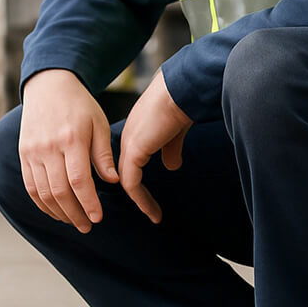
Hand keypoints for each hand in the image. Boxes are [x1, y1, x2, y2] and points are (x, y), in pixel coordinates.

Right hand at [18, 69, 117, 232]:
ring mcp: (32, 152)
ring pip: (43, 193)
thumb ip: (104, 154)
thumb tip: (113, 181)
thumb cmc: (80, 106)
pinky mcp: (23, 154)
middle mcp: (48, 147)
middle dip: (75, 214)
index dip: (88, 203)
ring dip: (59, 212)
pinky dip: (42, 204)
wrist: (48, 85)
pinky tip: (56, 212)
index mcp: (71, 139)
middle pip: (60, 191)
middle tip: (87, 226)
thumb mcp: (99, 124)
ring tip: (74, 222)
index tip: (98, 218)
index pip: (79, 180)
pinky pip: (30, 187)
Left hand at [119, 69, 191, 222]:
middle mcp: (128, 138)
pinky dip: (140, 198)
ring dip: (140, 201)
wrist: (180, 90)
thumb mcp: (175, 132)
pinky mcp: (135, 151)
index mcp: (136, 132)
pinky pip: (131, 182)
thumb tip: (172, 166)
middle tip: (152, 213)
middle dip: (138, 195)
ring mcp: (129, 145)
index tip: (151, 197)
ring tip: (154, 216)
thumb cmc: (181, 104)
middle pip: (126, 173)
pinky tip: (151, 209)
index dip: (139, 180)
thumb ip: (171, 149)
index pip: (131, 162)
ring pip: (127, 181)